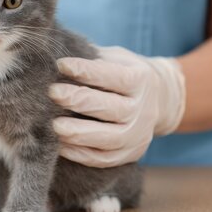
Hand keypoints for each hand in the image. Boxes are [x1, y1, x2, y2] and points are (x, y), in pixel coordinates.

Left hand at [48, 46, 185, 167]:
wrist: (159, 100)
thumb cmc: (124, 73)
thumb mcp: (117, 58)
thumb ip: (92, 57)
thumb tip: (57, 52)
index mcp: (139, 80)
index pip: (112, 76)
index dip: (85, 71)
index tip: (60, 65)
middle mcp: (142, 109)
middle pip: (109, 108)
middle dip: (78, 100)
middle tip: (52, 93)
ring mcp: (137, 134)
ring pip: (108, 138)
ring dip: (79, 133)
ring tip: (54, 126)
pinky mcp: (129, 154)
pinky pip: (103, 158)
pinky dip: (81, 154)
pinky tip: (60, 145)